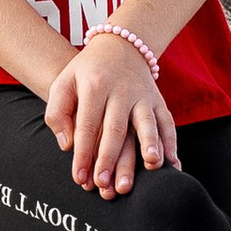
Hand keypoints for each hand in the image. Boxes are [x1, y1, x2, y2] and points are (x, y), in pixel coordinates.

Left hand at [42, 39, 179, 197]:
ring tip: (151, 164)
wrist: (120, 46)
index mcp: (94, 87)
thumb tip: (67, 145)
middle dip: (110, 158)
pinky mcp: (158, 101)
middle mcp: (121, 91)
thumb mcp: (63, 83)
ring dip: (149, 144)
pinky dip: (171, 142)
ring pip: (146, 122)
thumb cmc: (86, 72)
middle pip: (116, 129)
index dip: (83, 154)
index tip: (80, 179)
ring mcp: (143, 96)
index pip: (87, 126)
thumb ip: (57, 113)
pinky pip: (167, 122)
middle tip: (105, 184)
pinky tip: (172, 163)